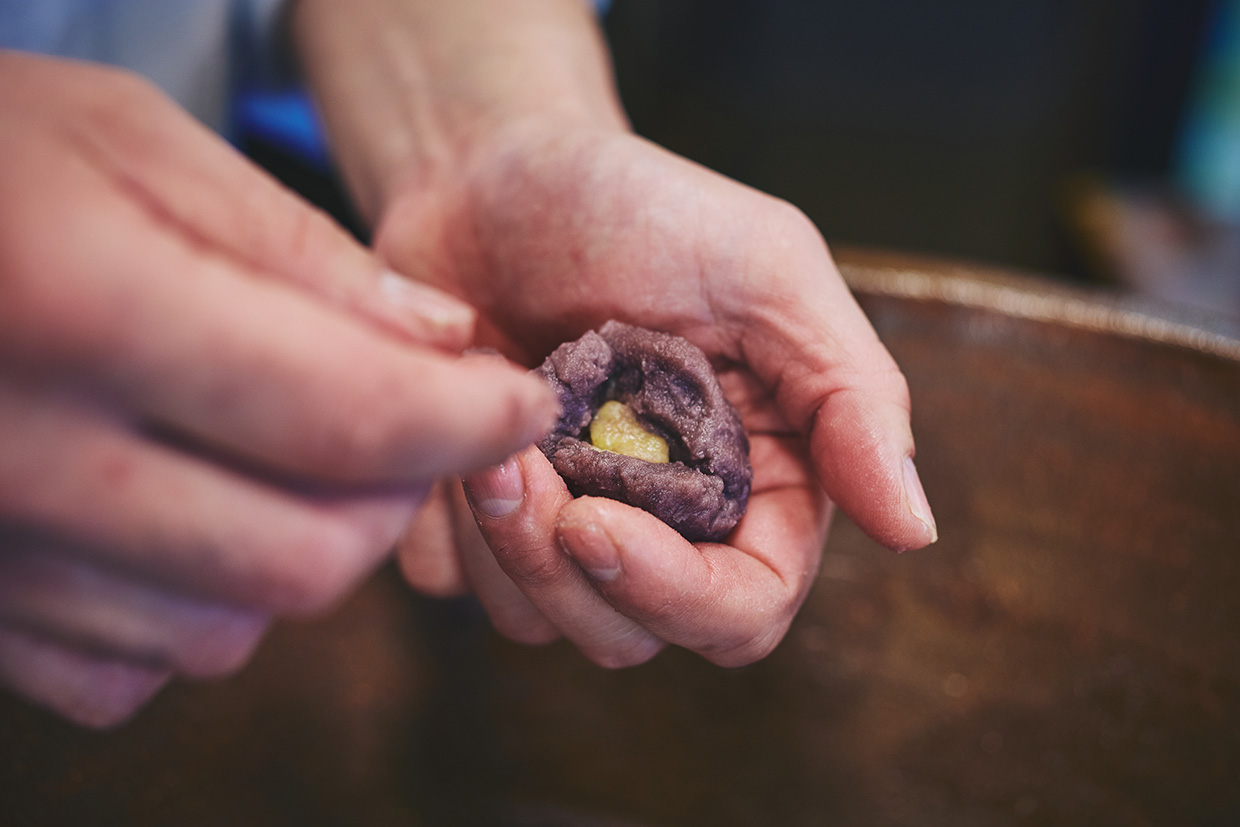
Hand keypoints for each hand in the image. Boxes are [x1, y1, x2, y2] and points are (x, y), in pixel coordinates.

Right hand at [0, 52, 555, 725]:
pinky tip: (184, 523)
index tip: (522, 405)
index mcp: (82, 309)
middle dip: (396, 502)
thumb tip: (443, 344)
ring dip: (300, 556)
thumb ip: (300, 252)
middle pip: (305, 560)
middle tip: (409, 426)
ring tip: (285, 460)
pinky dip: (192, 613)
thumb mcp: (132, 141)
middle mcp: (21, 459)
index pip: (349, 419)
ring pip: (224, 635)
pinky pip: (121, 677)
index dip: (468, 422)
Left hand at [380, 124, 935, 665]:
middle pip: (631, 633)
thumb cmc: (639, 206)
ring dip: (499, 543)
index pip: (742, 609)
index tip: (596, 524)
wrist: (494, 171)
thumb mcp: (766, 270)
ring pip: (540, 620)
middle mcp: (668, 520)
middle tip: (514, 465)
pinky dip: (442, 526)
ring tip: (486, 431)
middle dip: (566, 567)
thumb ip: (850, 397)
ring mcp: (572, 521)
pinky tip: (454, 434)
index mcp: (756, 479)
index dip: (678, 597)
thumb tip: (915, 531)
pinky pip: (457, 581)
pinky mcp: (488, 517)